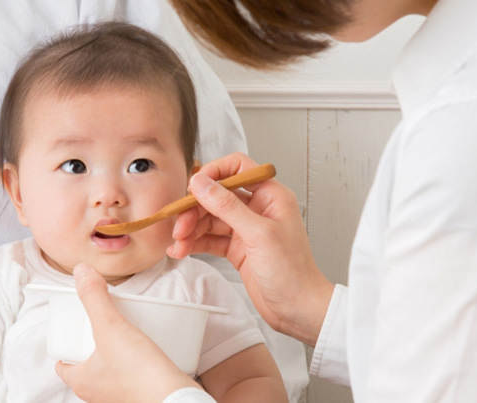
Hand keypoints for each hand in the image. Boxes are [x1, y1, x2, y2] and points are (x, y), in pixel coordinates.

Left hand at [55, 264, 200, 402]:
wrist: (175, 399)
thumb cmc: (139, 374)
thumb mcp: (110, 327)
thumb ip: (94, 299)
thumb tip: (80, 272)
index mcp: (82, 381)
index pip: (63, 363)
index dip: (66, 343)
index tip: (75, 324)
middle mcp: (98, 392)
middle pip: (87, 361)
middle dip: (93, 340)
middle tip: (103, 320)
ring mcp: (120, 394)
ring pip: (110, 367)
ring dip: (116, 348)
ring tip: (126, 327)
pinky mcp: (141, 393)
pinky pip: (132, 372)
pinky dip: (136, 358)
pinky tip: (147, 344)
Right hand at [168, 153, 333, 345]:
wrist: (298, 310)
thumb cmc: (292, 273)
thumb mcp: (258, 235)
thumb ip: (227, 206)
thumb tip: (202, 184)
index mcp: (271, 196)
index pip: (238, 168)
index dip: (213, 173)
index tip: (193, 187)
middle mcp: (257, 208)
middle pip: (217, 195)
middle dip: (195, 209)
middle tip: (180, 225)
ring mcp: (246, 229)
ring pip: (210, 218)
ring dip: (191, 228)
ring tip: (178, 243)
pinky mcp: (237, 248)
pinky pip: (209, 238)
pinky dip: (194, 242)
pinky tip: (182, 249)